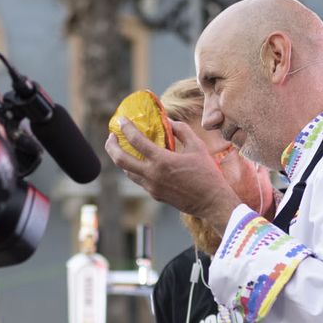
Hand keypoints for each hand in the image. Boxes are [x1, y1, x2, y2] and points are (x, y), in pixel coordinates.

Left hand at [107, 120, 241, 229]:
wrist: (211, 202)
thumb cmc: (207, 173)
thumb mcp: (197, 146)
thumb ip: (181, 130)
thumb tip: (167, 120)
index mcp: (162, 161)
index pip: (136, 141)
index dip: (126, 128)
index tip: (121, 120)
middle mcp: (152, 175)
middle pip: (121, 160)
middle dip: (111, 146)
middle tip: (111, 136)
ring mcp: (152, 187)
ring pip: (127, 172)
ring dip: (121, 159)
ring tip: (121, 148)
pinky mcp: (155, 195)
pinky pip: (139, 180)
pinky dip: (135, 169)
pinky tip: (139, 162)